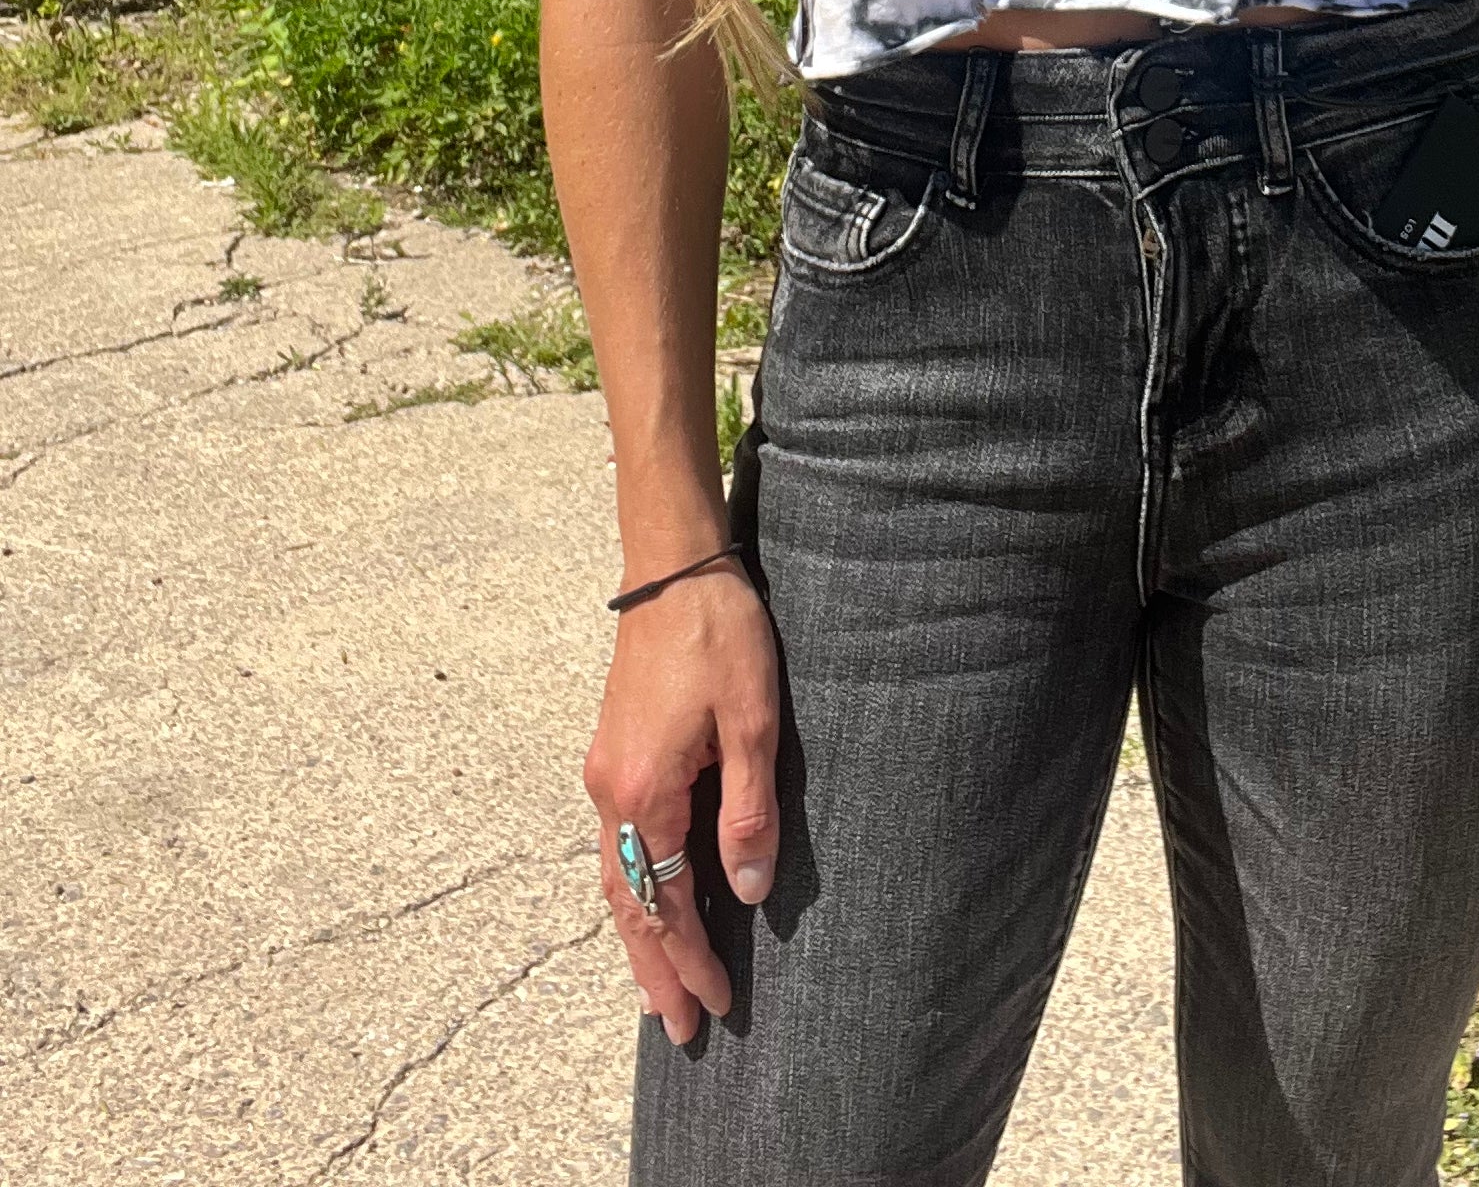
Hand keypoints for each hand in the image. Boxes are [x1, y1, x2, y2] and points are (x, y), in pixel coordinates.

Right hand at [583, 570, 782, 1044]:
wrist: (673, 568)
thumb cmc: (718, 634)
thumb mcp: (751, 720)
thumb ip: (747, 808)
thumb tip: (746, 890)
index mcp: (644, 791)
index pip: (664, 900)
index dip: (691, 958)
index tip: (717, 1005)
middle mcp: (611, 791)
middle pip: (627, 903)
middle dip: (654, 969)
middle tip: (680, 1029)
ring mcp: (606, 772)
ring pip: (615, 877)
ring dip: (639, 936)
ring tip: (660, 988)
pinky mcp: (615, 752)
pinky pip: (618, 843)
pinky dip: (634, 889)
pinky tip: (652, 901)